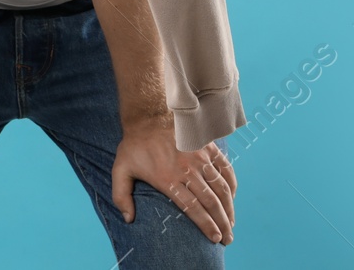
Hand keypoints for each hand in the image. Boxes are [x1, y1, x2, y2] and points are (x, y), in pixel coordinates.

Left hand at [111, 116, 236, 245]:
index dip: (207, 225)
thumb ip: (121, 196)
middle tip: (228, 238)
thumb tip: (128, 219)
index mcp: (168, 179)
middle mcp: (187, 170)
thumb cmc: (134, 145)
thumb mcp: (120, 169)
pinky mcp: (207, 147)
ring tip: (232, 223)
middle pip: (211, 202)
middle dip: (222, 223)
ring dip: (229, 207)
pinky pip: (225, 168)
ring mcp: (199, 158)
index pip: (193, 208)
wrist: (148, 114)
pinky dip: (231, 184)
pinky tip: (232, 197)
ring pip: (221, 187)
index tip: (215, 239)